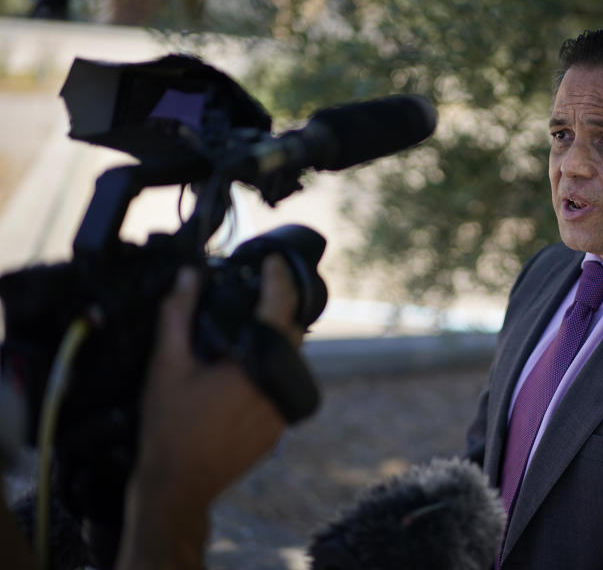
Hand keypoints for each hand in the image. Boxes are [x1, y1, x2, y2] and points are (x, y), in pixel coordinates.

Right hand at [117, 255, 303, 569]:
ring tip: (248, 330)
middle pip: (290, 334)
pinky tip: (244, 372)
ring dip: (273, 345)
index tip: (274, 261)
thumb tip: (187, 276)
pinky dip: (268, 373)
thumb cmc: (169, 426)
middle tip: (257, 293)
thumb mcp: (166, 365)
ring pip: (288, 362)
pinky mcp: (280, 428)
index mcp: (255, 363)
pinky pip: (282, 388)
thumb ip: (177, 315)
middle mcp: (277, 384)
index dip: (278, 279)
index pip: (278, 308)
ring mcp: (282, 409)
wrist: (178, 485)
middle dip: (277, 310)